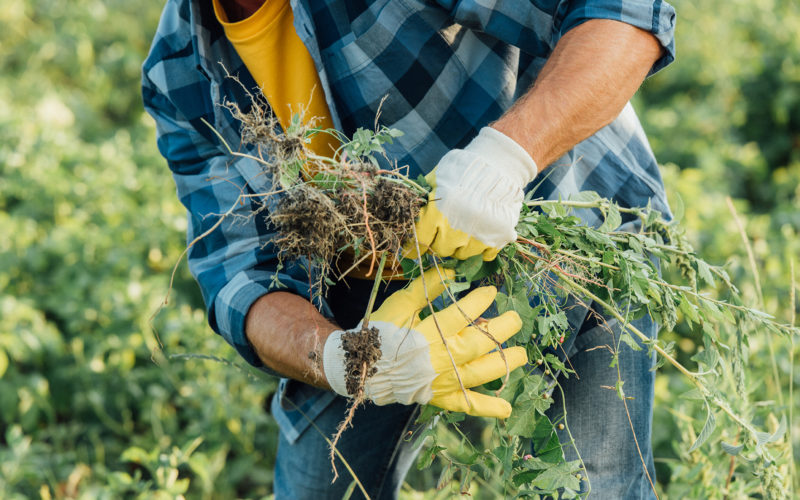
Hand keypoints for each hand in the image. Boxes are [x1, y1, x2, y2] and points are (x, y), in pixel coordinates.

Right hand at [322, 268, 527, 417]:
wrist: (362, 368)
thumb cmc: (380, 334)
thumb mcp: (399, 306)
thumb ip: (426, 290)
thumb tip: (452, 273)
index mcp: (430, 333)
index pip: (463, 315)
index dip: (481, 301)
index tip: (491, 291)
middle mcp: (441, 358)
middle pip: (481, 343)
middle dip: (502, 328)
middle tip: (515, 319)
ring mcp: (443, 380)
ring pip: (482, 372)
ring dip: (505, 363)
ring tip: (521, 354)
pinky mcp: (440, 397)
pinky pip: (467, 404)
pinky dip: (487, 407)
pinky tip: (506, 409)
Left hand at [408, 127, 537, 260]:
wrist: (500, 162)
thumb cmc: (464, 168)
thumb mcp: (437, 177)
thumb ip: (424, 197)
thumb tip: (409, 214)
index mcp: (439, 211)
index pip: (421, 240)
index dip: (416, 243)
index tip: (415, 244)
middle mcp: (458, 227)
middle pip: (440, 249)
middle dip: (438, 241)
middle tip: (443, 230)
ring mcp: (480, 235)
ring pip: (462, 254)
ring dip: (459, 245)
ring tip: (462, 229)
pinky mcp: (500, 237)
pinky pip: (485, 255)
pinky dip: (481, 248)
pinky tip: (480, 234)